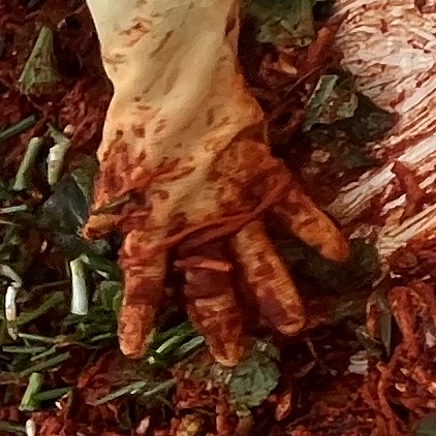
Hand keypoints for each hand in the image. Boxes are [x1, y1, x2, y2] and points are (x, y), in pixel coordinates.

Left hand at [85, 78, 349, 363]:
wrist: (175, 77)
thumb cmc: (136, 120)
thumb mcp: (112, 169)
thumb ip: (110, 207)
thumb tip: (97, 234)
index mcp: (154, 225)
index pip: (143, 280)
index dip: (138, 315)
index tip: (136, 349)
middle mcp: (198, 225)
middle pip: (211, 286)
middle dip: (220, 324)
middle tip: (230, 359)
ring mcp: (235, 204)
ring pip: (258, 261)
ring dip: (276, 296)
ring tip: (291, 327)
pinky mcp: (264, 177)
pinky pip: (295, 210)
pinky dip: (318, 230)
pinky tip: (339, 255)